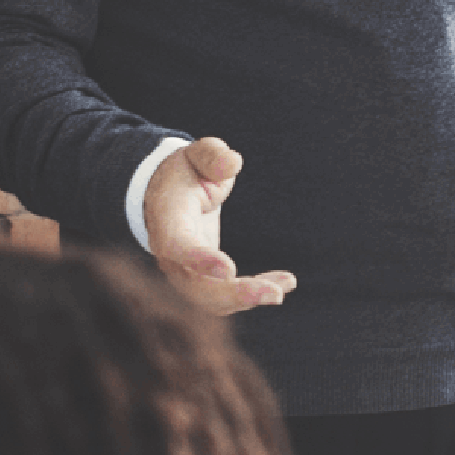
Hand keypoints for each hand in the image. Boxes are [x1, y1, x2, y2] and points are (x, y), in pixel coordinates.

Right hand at [140, 138, 297, 311]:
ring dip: (247, 299)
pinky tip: (286, 283)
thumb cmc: (187, 172)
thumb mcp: (198, 154)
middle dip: (234, 294)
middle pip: (195, 286)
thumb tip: (233, 164)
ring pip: (211, 299)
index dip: (200, 260)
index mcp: (167, 219)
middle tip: (274, 295)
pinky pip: (227, 294)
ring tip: (282, 289)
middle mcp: (172, 253)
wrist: (171, 193)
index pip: (178, 245)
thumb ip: (213, 156)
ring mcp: (185, 271)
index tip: (229, 269)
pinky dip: (255, 292)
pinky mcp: (204, 279)